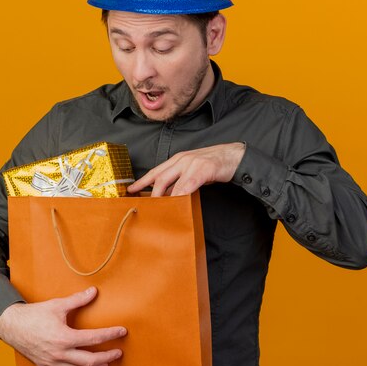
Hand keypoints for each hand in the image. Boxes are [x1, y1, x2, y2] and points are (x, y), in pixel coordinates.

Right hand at [0, 286, 126, 365]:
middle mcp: (60, 353)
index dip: (110, 335)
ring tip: (105, 365)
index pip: (93, 338)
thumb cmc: (34, 314)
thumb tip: (94, 291)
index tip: (122, 331)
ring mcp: (52, 362)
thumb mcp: (57, 305)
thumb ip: (77, 300)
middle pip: (89, 360)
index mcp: (64, 337)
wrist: (11, 325)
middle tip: (118, 353)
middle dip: (106, 357)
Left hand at [127, 143, 245, 196]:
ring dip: (163, 197)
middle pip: (159, 177)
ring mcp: (192, 163)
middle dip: (150, 193)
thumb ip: (181, 180)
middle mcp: (182, 159)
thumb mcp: (193, 170)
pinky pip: (188, 185)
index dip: (142, 181)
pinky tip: (175, 203)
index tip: (131, 190)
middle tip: (145, 206)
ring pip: (171, 182)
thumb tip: (170, 195)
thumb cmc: (214, 165)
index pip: (155, 171)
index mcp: (178, 159)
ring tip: (157, 209)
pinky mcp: (203, 169)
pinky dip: (180, 195)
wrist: (235, 156)